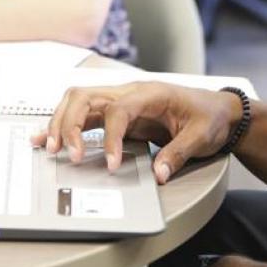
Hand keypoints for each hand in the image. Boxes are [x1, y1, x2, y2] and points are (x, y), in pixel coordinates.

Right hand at [31, 82, 242, 183]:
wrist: (218, 109)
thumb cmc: (209, 117)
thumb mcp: (201, 136)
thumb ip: (178, 154)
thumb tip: (158, 173)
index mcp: (150, 93)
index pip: (118, 110)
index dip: (109, 138)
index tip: (109, 164)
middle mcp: (130, 92)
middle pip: (86, 97)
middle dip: (70, 124)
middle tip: (67, 153)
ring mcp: (121, 101)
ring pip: (78, 101)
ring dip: (62, 122)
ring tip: (50, 147)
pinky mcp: (117, 113)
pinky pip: (84, 114)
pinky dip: (64, 124)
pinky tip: (48, 137)